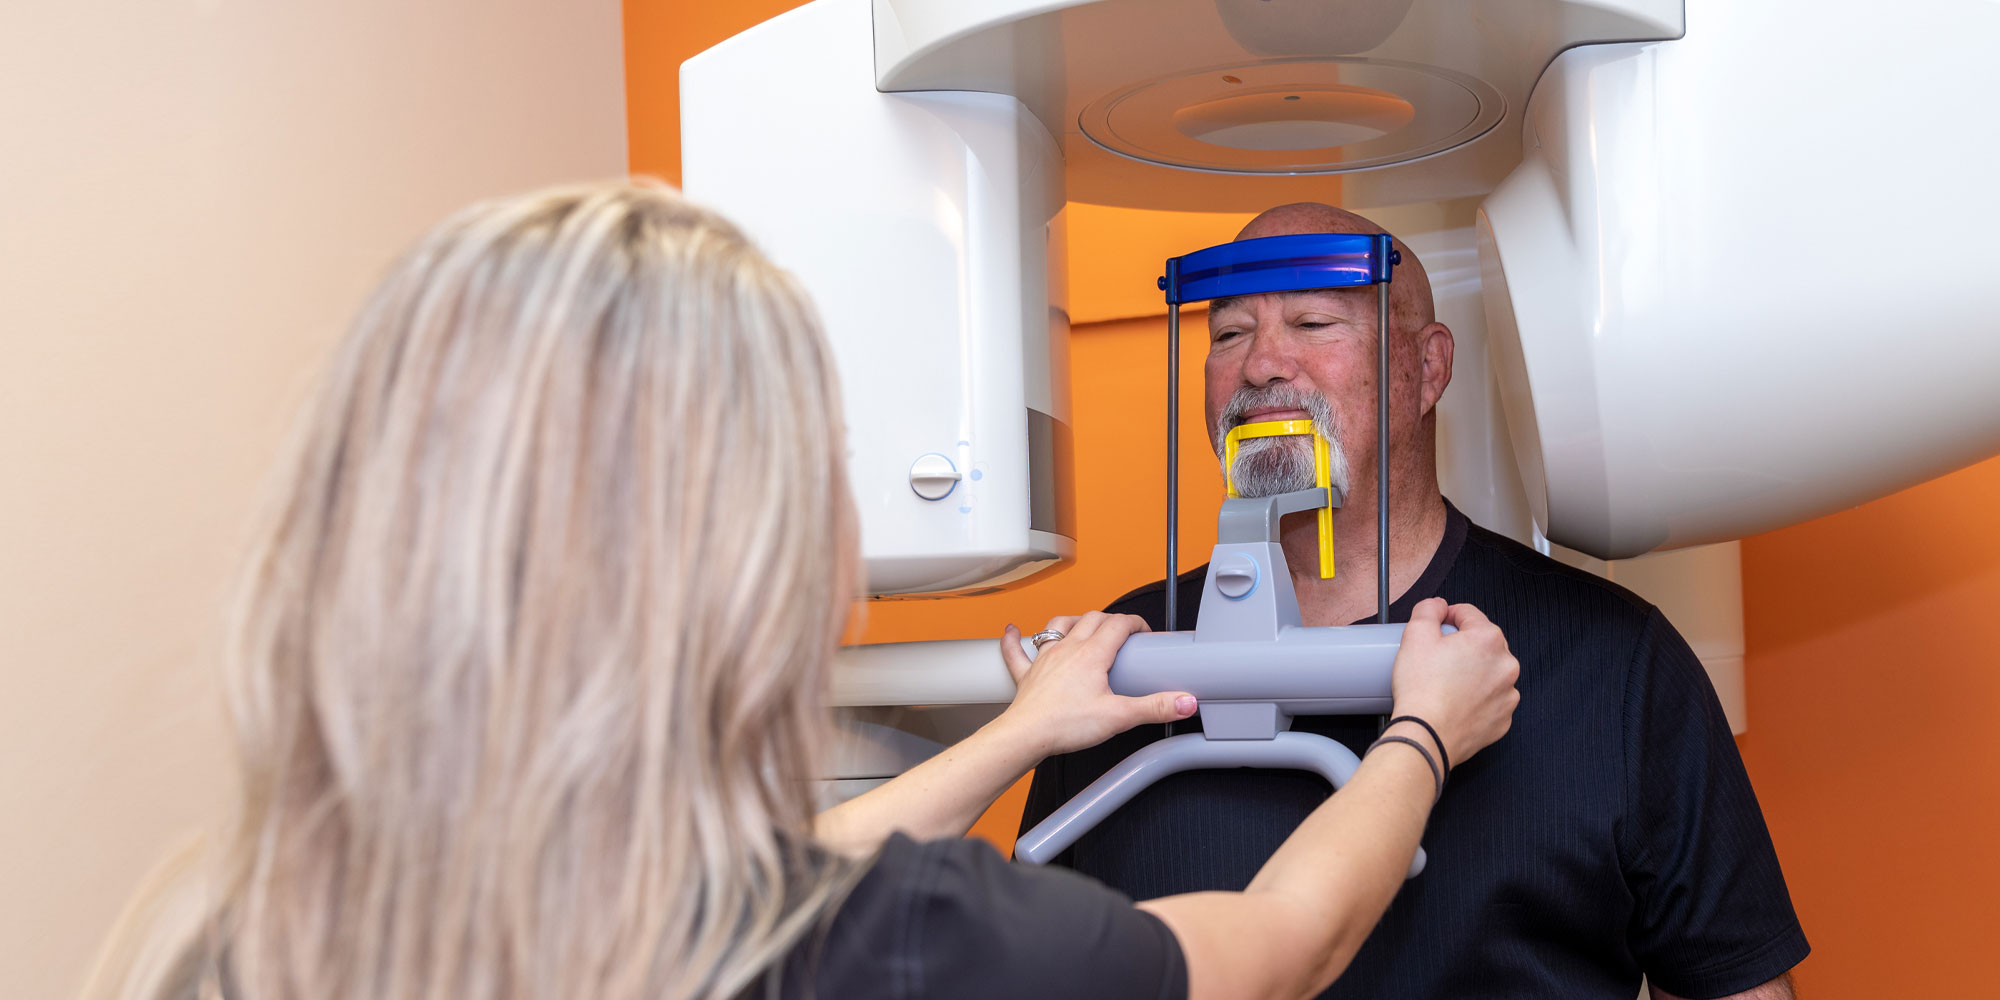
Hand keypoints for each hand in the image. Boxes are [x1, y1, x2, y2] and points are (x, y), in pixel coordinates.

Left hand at [996, 612, 1196, 756]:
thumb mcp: (1119, 717)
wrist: (1026, 736)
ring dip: (1073, 621)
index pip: (1118, 624)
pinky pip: (1017, 651)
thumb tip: (1184, 701)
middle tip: (1122, 631)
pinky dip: (1015, 640)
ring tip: (1082, 624)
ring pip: (1057, 626)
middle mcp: (1067, 649)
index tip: (1144, 631)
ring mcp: (1044, 659)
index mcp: (1091, 655)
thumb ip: (1155, 708)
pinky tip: (1012, 631)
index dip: (1135, 623)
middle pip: (1091, 619)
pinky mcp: (1027, 675)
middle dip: (1110, 619)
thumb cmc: (1065, 725)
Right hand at [1388, 597, 1519, 767]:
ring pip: (1489, 672)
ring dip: (1472, 673)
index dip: (1447, 616)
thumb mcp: (1415, 635)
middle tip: (1436, 659)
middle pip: (1483, 643)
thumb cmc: (1422, 690)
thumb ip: (1428, 609)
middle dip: (1461, 647)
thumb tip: (1438, 606)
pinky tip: (1455, 702)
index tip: (1437, 627)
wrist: (1426, 736)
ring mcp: (1508, 695)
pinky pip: (1491, 700)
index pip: (1469, 614)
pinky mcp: (1503, 719)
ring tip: (1445, 684)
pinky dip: (1476, 698)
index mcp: (1488, 639)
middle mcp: (1506, 665)